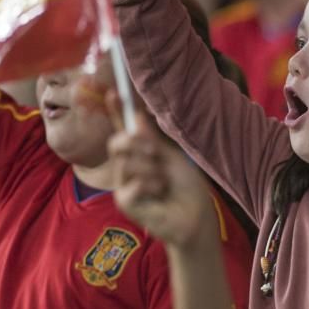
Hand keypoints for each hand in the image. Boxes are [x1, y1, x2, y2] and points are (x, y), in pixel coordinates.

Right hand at [107, 96, 216, 247]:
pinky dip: (151, 185)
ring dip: (151, 169)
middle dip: (136, 142)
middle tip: (156, 153)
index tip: (112, 91)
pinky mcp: (125, 201)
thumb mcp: (171, 157)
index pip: (124, 129)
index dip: (117, 111)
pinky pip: (131, 183)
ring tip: (164, 183)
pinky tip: (160, 194)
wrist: (195, 216)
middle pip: (116, 142)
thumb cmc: (187, 188)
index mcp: (141, 154)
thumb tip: (137, 116)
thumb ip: (152, 140)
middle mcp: (128, 168)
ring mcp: (124, 185)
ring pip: (127, 162)